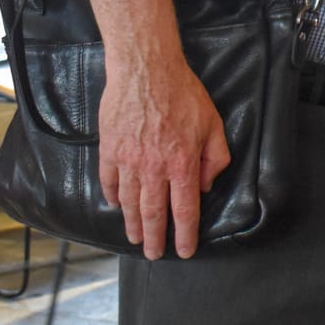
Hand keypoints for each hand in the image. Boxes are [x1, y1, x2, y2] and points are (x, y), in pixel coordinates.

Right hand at [97, 54, 232, 260]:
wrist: (146, 70)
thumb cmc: (183, 94)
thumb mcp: (213, 124)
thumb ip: (215, 159)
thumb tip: (204, 186)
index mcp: (182, 163)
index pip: (185, 209)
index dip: (185, 233)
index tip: (184, 250)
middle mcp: (154, 168)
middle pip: (153, 214)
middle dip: (155, 239)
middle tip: (153, 255)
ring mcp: (128, 161)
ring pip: (130, 203)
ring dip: (133, 224)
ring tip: (135, 238)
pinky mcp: (109, 150)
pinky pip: (109, 182)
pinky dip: (113, 198)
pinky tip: (117, 206)